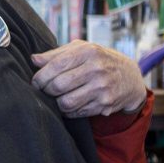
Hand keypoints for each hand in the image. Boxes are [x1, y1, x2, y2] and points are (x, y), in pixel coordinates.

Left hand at [31, 41, 145, 118]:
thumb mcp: (81, 49)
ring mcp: (102, 87)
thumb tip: (34, 59)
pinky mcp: (105, 104)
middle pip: (59, 85)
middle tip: (44, 91)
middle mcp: (96, 68)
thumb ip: (56, 54)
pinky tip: (69, 104)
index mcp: (88, 51)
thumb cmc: (98, 60)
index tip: (35, 82)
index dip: (40, 76)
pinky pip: (77, 112)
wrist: (129, 76)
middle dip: (46, 90)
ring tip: (56, 98)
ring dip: (56, 103)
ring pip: (66, 102)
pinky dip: (68, 111)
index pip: (56, 65)